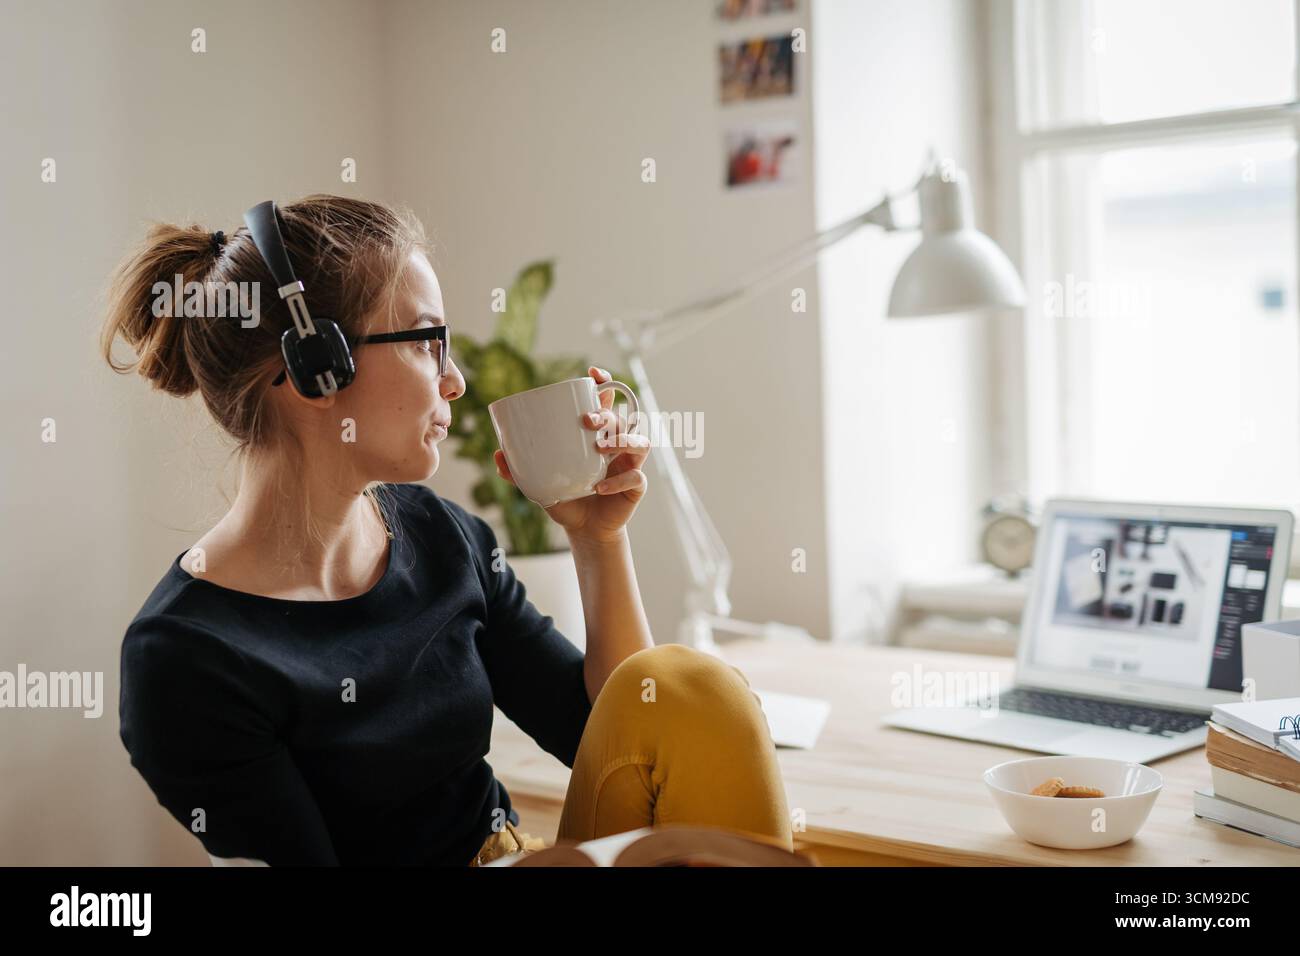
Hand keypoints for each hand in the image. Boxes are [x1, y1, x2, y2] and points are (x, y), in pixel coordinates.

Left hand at [493, 366, 649, 544]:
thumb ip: (518, 471)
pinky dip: (618, 481)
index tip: (592, 375)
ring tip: (600, 448)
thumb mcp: (538, 483)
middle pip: (620, 418)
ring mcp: (629, 464)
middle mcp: (617, 445)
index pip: (607, 401)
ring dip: (622, 440)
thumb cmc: (566, 498)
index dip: (604, 383)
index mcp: (597, 435)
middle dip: (606, 413)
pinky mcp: (635, 485)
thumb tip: (497, 455)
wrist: (584, 529)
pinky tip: (599, 487)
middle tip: (587, 421)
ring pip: (638, 441)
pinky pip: (634, 477)